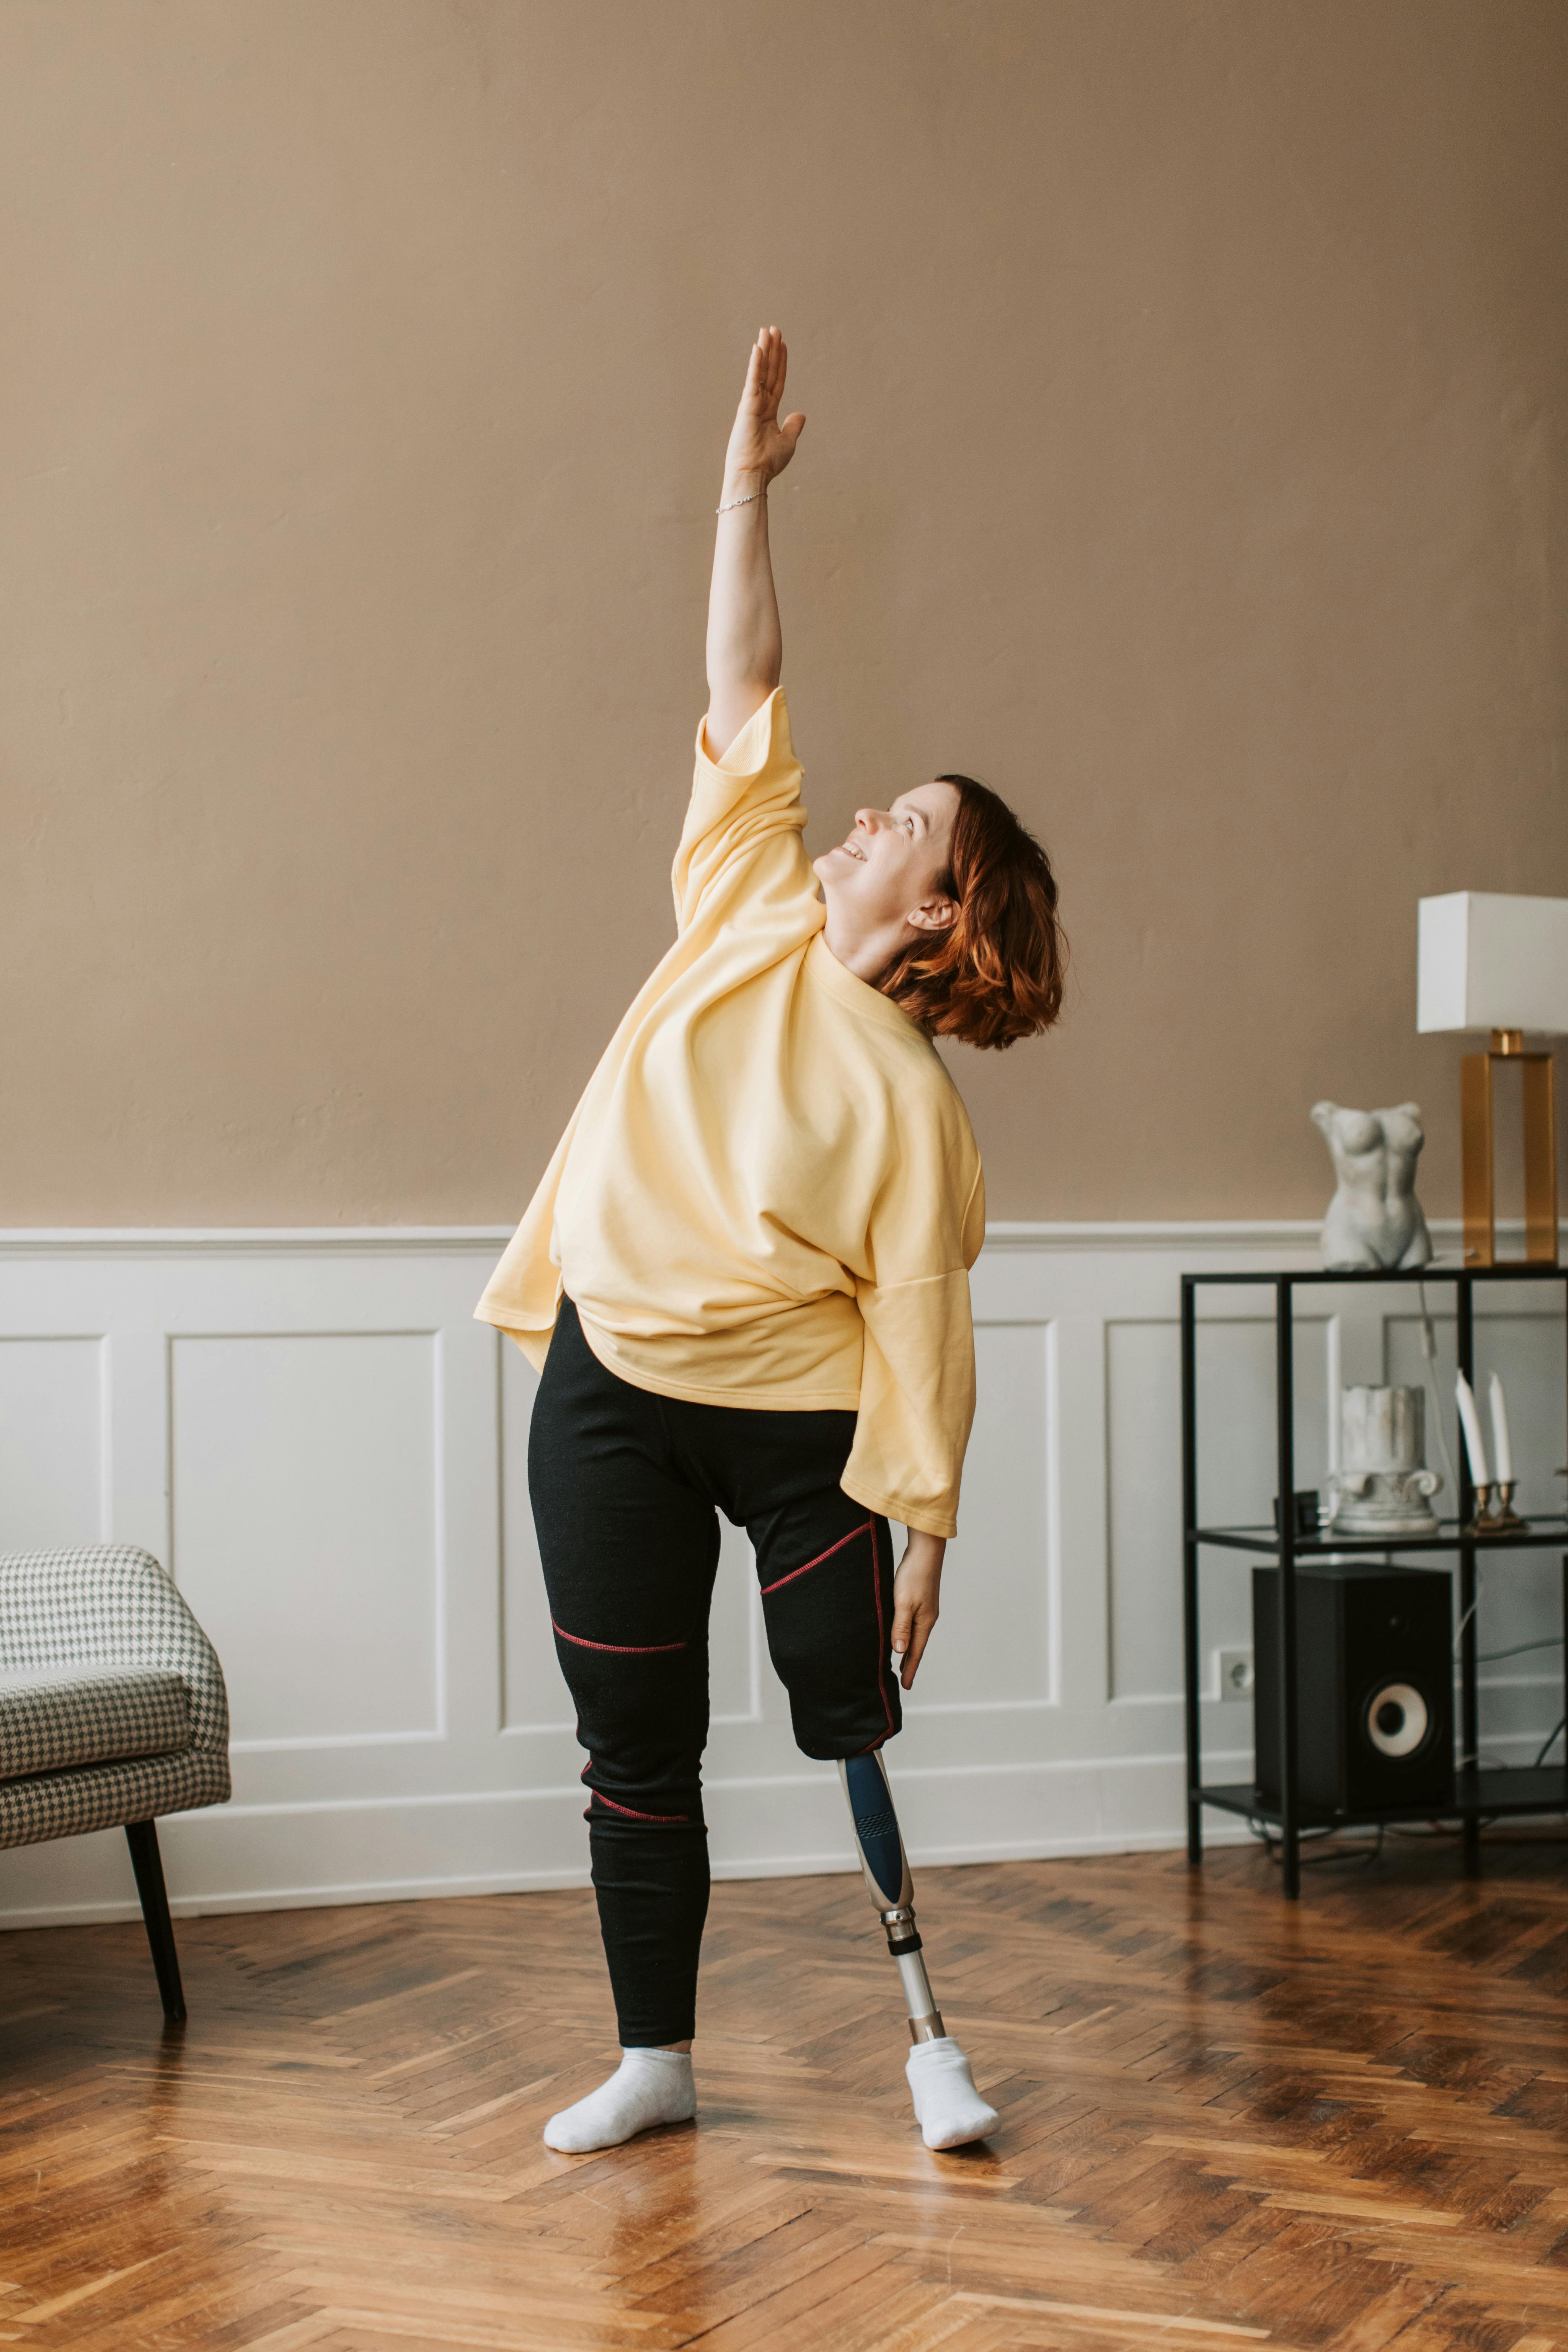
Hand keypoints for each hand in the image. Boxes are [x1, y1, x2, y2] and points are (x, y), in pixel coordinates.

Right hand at [722, 326, 805, 496]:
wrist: (753, 475)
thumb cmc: (767, 463)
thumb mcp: (787, 442)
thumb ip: (793, 426)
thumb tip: (800, 414)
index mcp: (768, 412)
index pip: (776, 381)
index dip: (780, 363)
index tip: (782, 344)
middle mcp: (759, 405)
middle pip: (768, 371)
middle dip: (771, 350)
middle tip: (773, 328)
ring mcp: (751, 404)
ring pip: (760, 371)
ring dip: (764, 350)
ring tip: (767, 330)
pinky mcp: (747, 406)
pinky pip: (753, 380)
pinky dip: (756, 364)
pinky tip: (758, 347)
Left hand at [890, 1530, 943, 1689]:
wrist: (925, 1550)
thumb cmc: (914, 1575)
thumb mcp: (904, 1603)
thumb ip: (901, 1627)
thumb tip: (900, 1651)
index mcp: (924, 1622)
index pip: (916, 1652)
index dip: (909, 1669)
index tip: (905, 1686)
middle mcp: (927, 1618)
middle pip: (917, 1646)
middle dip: (910, 1663)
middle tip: (903, 1679)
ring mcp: (925, 1609)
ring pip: (915, 1634)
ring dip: (908, 1648)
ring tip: (901, 1661)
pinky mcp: (921, 1599)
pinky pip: (913, 1623)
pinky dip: (907, 1634)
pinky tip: (902, 1633)